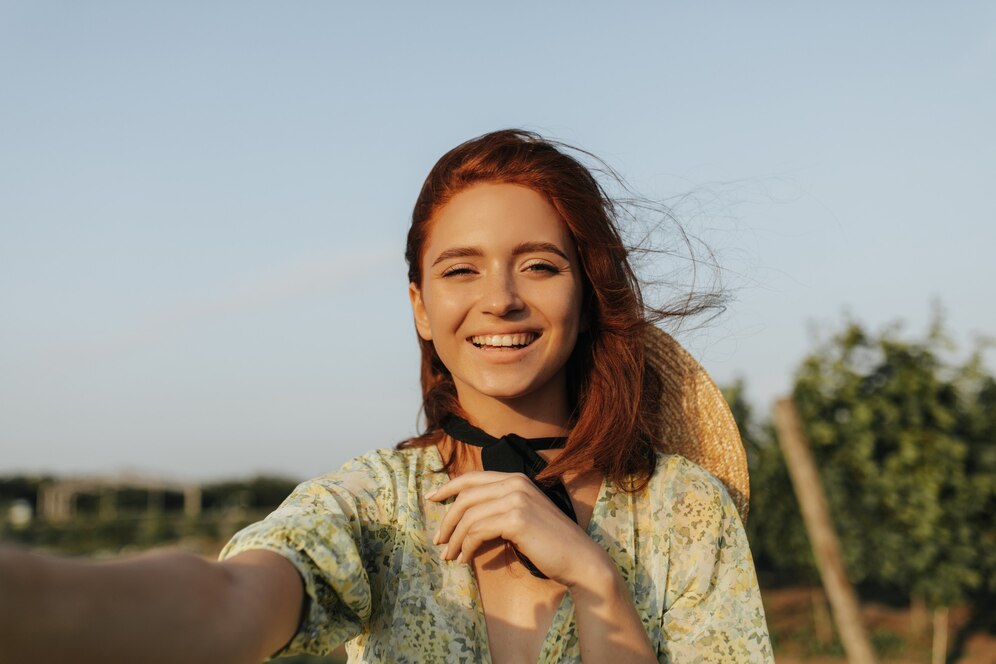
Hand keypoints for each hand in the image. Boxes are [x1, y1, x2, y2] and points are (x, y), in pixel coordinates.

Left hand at [426, 471, 607, 586]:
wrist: (579, 559)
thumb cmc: (550, 543)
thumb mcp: (522, 517)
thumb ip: (499, 509)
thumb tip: (464, 518)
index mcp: (516, 479)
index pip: (472, 478)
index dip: (448, 487)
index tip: (431, 499)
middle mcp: (515, 483)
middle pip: (465, 496)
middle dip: (447, 520)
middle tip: (439, 541)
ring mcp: (516, 499)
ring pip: (469, 516)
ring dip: (455, 539)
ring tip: (450, 556)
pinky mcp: (516, 519)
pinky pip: (478, 531)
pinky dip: (467, 546)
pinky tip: (466, 559)